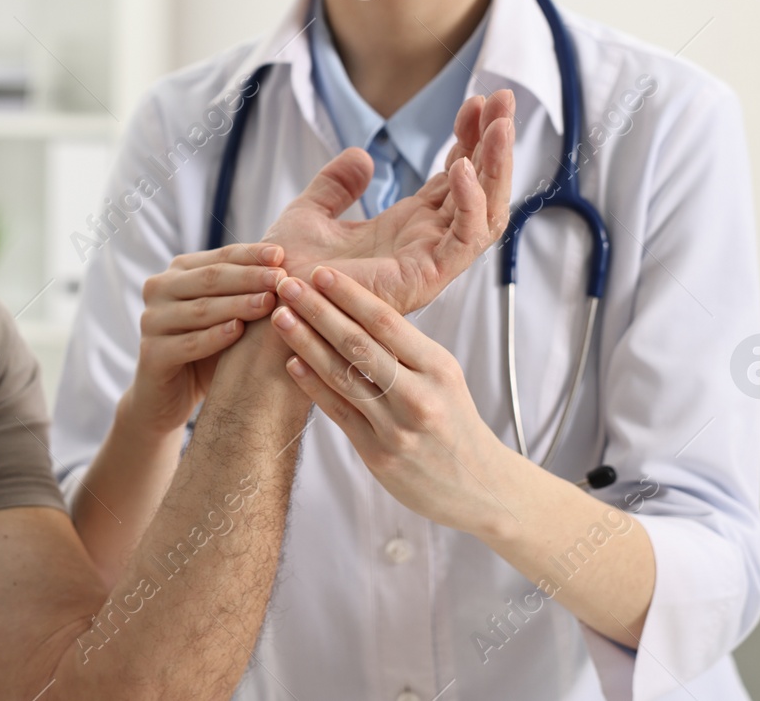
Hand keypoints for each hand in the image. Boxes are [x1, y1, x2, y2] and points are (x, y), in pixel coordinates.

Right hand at [125, 243, 286, 435]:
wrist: (172, 396)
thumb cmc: (209, 348)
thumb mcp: (229, 314)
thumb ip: (247, 291)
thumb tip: (290, 267)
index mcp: (178, 272)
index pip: (220, 257)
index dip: (251, 255)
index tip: (282, 255)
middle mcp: (159, 289)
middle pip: (210, 278)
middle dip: (248, 277)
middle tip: (280, 279)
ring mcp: (151, 321)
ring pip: (200, 309)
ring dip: (237, 305)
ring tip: (268, 304)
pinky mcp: (151, 353)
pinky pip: (188, 343)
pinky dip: (215, 336)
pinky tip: (238, 331)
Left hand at [263, 90, 514, 313]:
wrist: (271, 303)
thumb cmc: (286, 272)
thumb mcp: (310, 213)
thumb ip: (335, 185)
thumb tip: (361, 156)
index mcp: (409, 227)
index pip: (455, 175)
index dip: (469, 137)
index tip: (476, 99)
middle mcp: (428, 242)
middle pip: (480, 187)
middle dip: (495, 143)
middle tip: (503, 98)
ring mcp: (431, 261)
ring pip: (485, 210)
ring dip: (496, 166)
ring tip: (498, 125)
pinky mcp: (427, 278)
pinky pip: (464, 239)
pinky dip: (471, 203)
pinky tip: (462, 167)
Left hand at [269, 265, 516, 537]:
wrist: (479, 487)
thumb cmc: (455, 421)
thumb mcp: (444, 376)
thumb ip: (406, 349)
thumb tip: (357, 307)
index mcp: (438, 368)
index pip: (386, 322)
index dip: (349, 295)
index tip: (320, 272)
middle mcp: (418, 396)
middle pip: (358, 345)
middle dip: (318, 310)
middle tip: (286, 284)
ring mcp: (396, 429)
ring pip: (342, 376)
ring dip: (305, 343)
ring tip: (280, 317)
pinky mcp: (377, 455)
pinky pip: (338, 412)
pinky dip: (313, 385)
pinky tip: (292, 362)